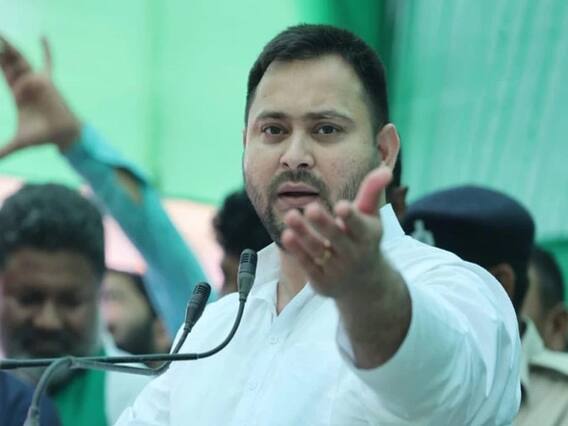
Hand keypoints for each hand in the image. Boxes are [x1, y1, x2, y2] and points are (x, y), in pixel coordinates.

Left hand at [0, 35, 79, 156]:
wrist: (63, 135)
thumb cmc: (43, 137)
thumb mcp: (19, 143)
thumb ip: (4, 150)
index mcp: (18, 94)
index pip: (4, 73)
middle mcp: (26, 84)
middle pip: (10, 63)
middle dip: (1, 52)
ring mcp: (38, 81)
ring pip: (23, 61)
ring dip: (13, 50)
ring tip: (2, 37)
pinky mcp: (49, 81)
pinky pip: (48, 62)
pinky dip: (46, 49)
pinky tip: (42, 35)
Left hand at [281, 165, 391, 298]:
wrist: (364, 283)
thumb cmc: (364, 239)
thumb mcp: (370, 217)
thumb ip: (372, 192)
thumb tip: (385, 169)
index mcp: (367, 236)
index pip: (360, 226)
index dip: (351, 217)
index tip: (341, 206)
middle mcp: (354, 254)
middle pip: (337, 238)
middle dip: (324, 224)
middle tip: (311, 208)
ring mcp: (337, 270)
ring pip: (318, 250)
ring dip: (304, 234)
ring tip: (290, 215)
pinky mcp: (322, 281)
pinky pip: (307, 264)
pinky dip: (297, 251)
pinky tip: (287, 235)